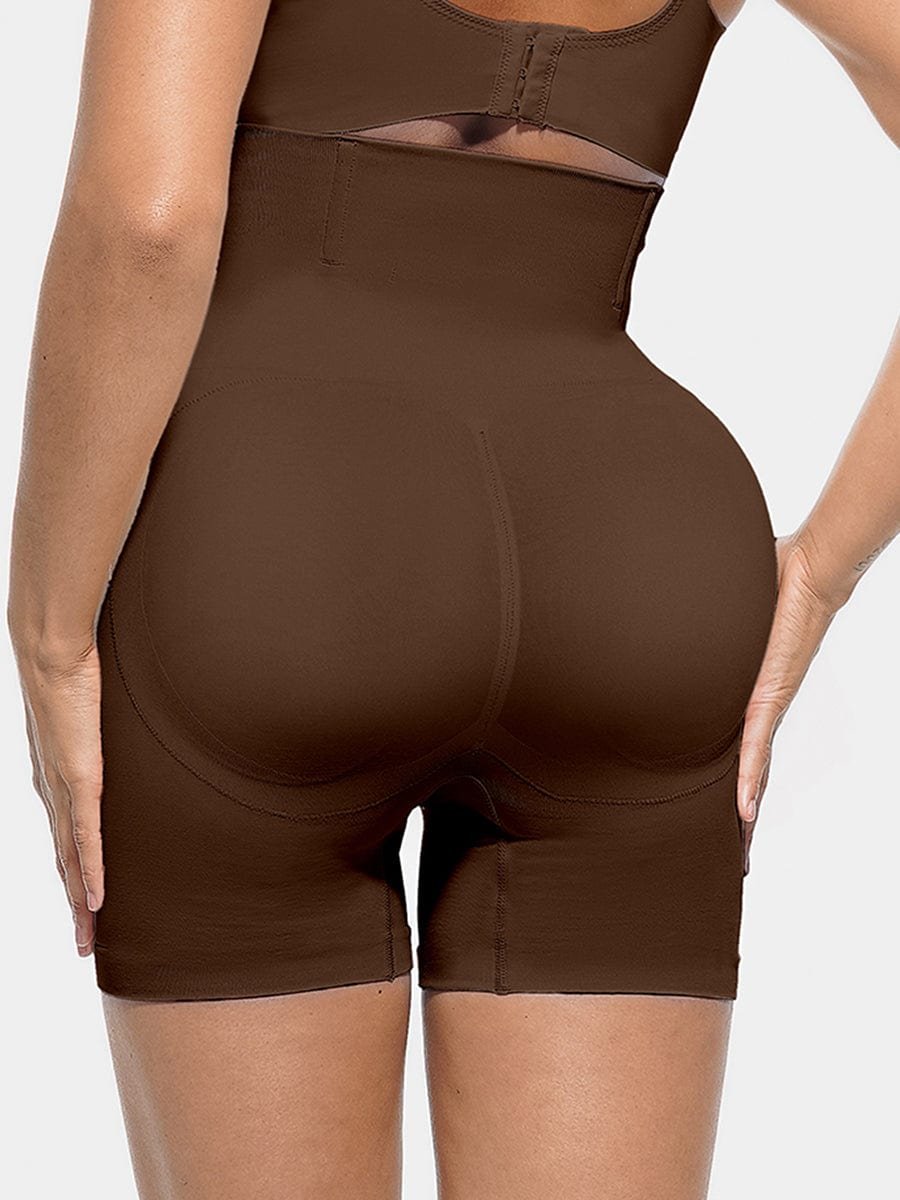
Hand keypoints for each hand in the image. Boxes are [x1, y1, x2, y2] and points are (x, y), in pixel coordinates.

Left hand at [14, 642, 103, 954]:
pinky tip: (95, 901)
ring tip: (89, 937)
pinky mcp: (78, 780)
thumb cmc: (72, 672)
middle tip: (85, 945)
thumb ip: (99, 731)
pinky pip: (86, 838)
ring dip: (79, 903)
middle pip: (64, 863)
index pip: (65, 839)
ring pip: (71, 861)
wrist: (50, 652)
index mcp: (54, 779)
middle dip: (75, 907)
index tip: (84, 907)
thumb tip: (118, 730)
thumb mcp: (91, 712)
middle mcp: (53, 793)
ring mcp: (63, 790)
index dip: (73, 877)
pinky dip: (90, 873)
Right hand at [737, 533, 839, 873]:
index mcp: (752, 689)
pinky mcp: (770, 695)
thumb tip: (676, 606)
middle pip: (754, 766)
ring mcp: (768, 702)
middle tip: (738, 841)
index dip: (739, 774)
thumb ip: (705, 619)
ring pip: (756, 766)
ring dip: (748, 804)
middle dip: (746, 804)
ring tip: (741, 840)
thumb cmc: (771, 582)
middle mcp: (763, 703)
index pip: (744, 742)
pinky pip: (755, 745)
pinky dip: (749, 777)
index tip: (732, 805)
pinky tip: (744, 808)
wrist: (809, 570)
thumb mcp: (727, 613)